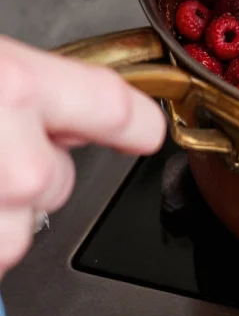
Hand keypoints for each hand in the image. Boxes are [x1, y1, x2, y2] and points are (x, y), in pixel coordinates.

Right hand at [0, 37, 164, 279]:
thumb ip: (38, 89)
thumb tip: (74, 110)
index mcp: (20, 89)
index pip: (118, 108)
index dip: (138, 121)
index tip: (147, 128)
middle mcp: (17, 156)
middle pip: (60, 180)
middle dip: (35, 168)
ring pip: (24, 226)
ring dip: (1, 209)